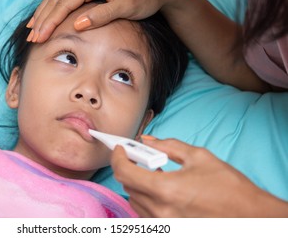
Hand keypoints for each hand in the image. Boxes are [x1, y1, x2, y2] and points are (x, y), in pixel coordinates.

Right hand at [27, 0, 183, 42]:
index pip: (64, 3)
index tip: (40, 37)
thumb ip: (101, 15)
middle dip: (43, 18)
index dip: (50, 21)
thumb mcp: (125, 8)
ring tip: (33, 28)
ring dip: (44, 11)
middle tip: (32, 37)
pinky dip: (54, 5)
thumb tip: (77, 24)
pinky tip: (47, 15)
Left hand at [111, 136, 287, 216]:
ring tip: (157, 174)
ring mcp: (163, 224)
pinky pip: (145, 213)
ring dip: (138, 183)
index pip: (124, 172)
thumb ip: (168, 146)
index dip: (118, 157)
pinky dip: (146, 198)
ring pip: (134, 200)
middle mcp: (160, 211)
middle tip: (141, 157)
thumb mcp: (199, 157)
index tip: (120, 149)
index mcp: (166, 190)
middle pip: (127, 185)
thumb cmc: (228, 187)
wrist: (250, 217)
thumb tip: (147, 140)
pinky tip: (162, 190)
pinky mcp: (168, 230)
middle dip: (130, 167)